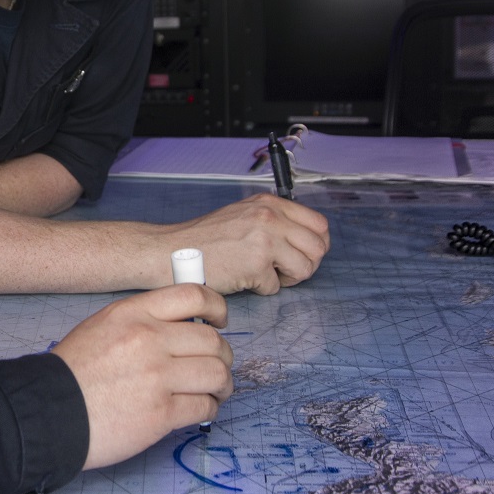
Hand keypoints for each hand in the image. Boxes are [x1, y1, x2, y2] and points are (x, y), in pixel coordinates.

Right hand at [51, 285, 232, 470]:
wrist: (48, 412)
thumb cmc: (74, 373)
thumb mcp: (102, 326)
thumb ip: (143, 321)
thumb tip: (185, 327)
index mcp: (133, 313)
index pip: (194, 295)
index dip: (217, 308)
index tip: (220, 322)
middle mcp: (148, 339)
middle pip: (212, 340)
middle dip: (222, 356)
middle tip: (217, 368)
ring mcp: (157, 377)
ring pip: (216, 373)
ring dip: (221, 384)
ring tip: (214, 392)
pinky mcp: (161, 414)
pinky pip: (204, 406)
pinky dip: (208, 409)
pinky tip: (199, 410)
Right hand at [168, 194, 329, 294]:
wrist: (174, 252)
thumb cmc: (205, 239)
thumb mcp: (243, 215)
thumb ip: (273, 221)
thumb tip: (304, 240)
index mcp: (269, 204)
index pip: (319, 224)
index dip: (315, 244)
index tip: (301, 254)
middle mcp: (270, 217)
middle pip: (319, 247)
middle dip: (307, 264)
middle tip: (286, 270)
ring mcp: (264, 240)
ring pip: (306, 268)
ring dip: (289, 278)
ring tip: (266, 275)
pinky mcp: (256, 265)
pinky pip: (276, 287)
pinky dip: (262, 289)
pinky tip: (244, 279)